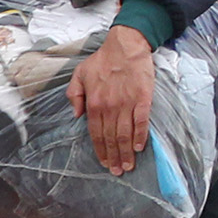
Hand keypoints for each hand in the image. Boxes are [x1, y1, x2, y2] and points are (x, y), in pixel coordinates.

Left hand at [68, 25, 155, 175]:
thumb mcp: (78, 75)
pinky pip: (141, 122)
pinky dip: (140, 136)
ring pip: (125, 134)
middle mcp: (109, 107)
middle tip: (116, 171)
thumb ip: (74, 96)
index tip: (103, 163)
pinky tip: (140, 148)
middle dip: (113, 157)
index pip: (95, 133)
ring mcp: (126, 104)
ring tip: (128, 166)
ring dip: (126, 152)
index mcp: (93, 104)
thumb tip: (76, 116)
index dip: (100, 150)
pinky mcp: (143, 99)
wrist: (125, 46)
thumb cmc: (101, 60)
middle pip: (110, 138)